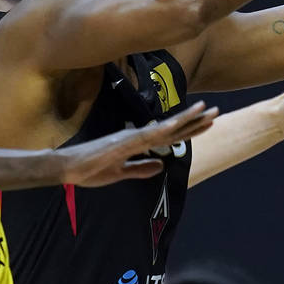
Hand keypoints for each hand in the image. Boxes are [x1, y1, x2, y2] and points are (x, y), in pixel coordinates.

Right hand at [62, 101, 217, 186]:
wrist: (67, 168)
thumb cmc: (90, 170)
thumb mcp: (121, 173)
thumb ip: (141, 168)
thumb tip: (161, 164)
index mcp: (136, 142)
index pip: (168, 135)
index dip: (189, 128)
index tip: (207, 121)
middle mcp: (137, 136)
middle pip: (172, 128)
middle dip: (195, 120)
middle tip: (216, 111)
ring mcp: (131, 137)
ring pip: (165, 128)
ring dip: (187, 119)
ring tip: (206, 110)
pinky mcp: (124, 142)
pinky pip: (148, 135)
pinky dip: (165, 128)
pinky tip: (179, 123)